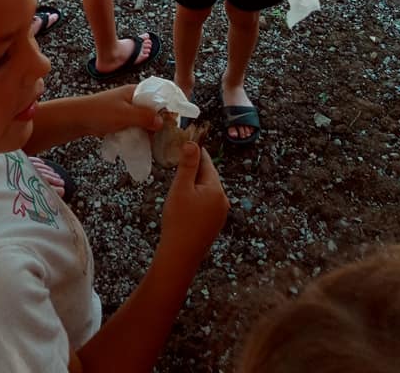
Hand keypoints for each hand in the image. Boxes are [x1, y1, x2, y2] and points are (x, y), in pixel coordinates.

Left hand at [85, 85, 163, 136]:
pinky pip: (135, 125)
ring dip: (148, 130)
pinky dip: (139, 133)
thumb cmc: (100, 113)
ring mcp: (126, 108)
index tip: (176, 123)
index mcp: (136, 91)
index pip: (159, 96)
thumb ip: (145, 117)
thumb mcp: (126, 115)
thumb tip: (163, 122)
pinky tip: (142, 142)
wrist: (78, 118)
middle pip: (153, 109)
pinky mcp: (120, 119)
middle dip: (159, 122)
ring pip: (144, 119)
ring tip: (155, 143)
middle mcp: (133, 98)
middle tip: (166, 137)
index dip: (168, 108)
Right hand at [160, 143, 228, 261]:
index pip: (207, 162)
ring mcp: (219, 214)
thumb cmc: (179, 221)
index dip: (195, 151)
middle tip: (177, 161)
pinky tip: (183, 202)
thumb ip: (187, 164)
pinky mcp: (213, 224)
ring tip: (178, 183)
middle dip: (193, 168)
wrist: (180, 256)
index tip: (185, 142)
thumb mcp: (180, 188)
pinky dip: (195, 197)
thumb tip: (192, 143)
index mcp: (217, 189)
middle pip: (208, 176)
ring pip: (206, 190)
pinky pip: (206, 203)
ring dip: (193, 184)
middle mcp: (222, 200)